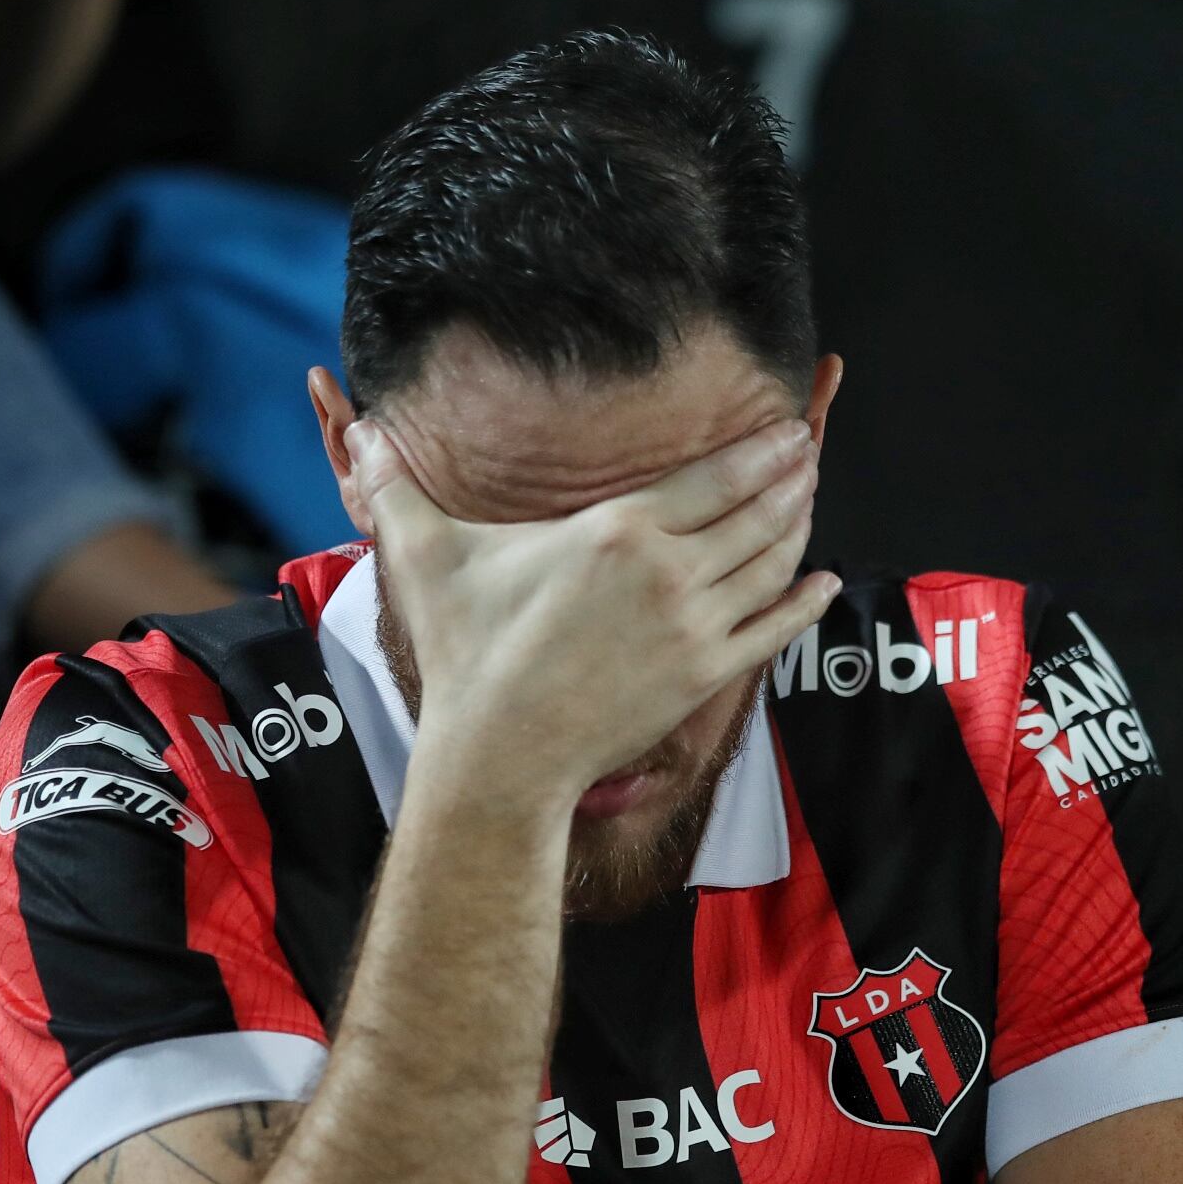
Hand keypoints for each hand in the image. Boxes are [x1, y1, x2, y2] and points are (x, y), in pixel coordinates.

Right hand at [349, 416, 835, 805]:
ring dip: (799, 530)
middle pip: (755, 514)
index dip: (760, 452)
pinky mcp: (702, 679)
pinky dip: (803, 605)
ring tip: (811, 502)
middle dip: (791, 480)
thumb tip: (361, 434)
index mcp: (618, 531)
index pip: (714, 478)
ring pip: (770, 567)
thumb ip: (398, 487)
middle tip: (810, 456)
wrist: (499, 753)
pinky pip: (771, 632)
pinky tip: (822, 585)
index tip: (789, 430)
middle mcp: (668, 573)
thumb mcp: (428, 558)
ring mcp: (692, 628)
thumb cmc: (467, 653)